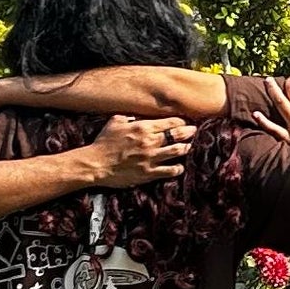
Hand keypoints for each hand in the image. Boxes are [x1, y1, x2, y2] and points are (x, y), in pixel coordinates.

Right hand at [82, 114, 196, 187]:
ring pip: (178, 151)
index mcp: (143, 127)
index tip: (185, 121)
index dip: (181, 120)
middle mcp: (150, 142)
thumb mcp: (115, 122)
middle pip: (178, 134)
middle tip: (194, 131)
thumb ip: (130, 116)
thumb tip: (138, 116)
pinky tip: (180, 167)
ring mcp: (151, 158)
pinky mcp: (149, 173)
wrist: (96, 164)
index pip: (170, 121)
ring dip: (186, 148)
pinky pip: (170, 171)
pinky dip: (178, 168)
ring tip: (189, 146)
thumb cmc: (103, 142)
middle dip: (189, 131)